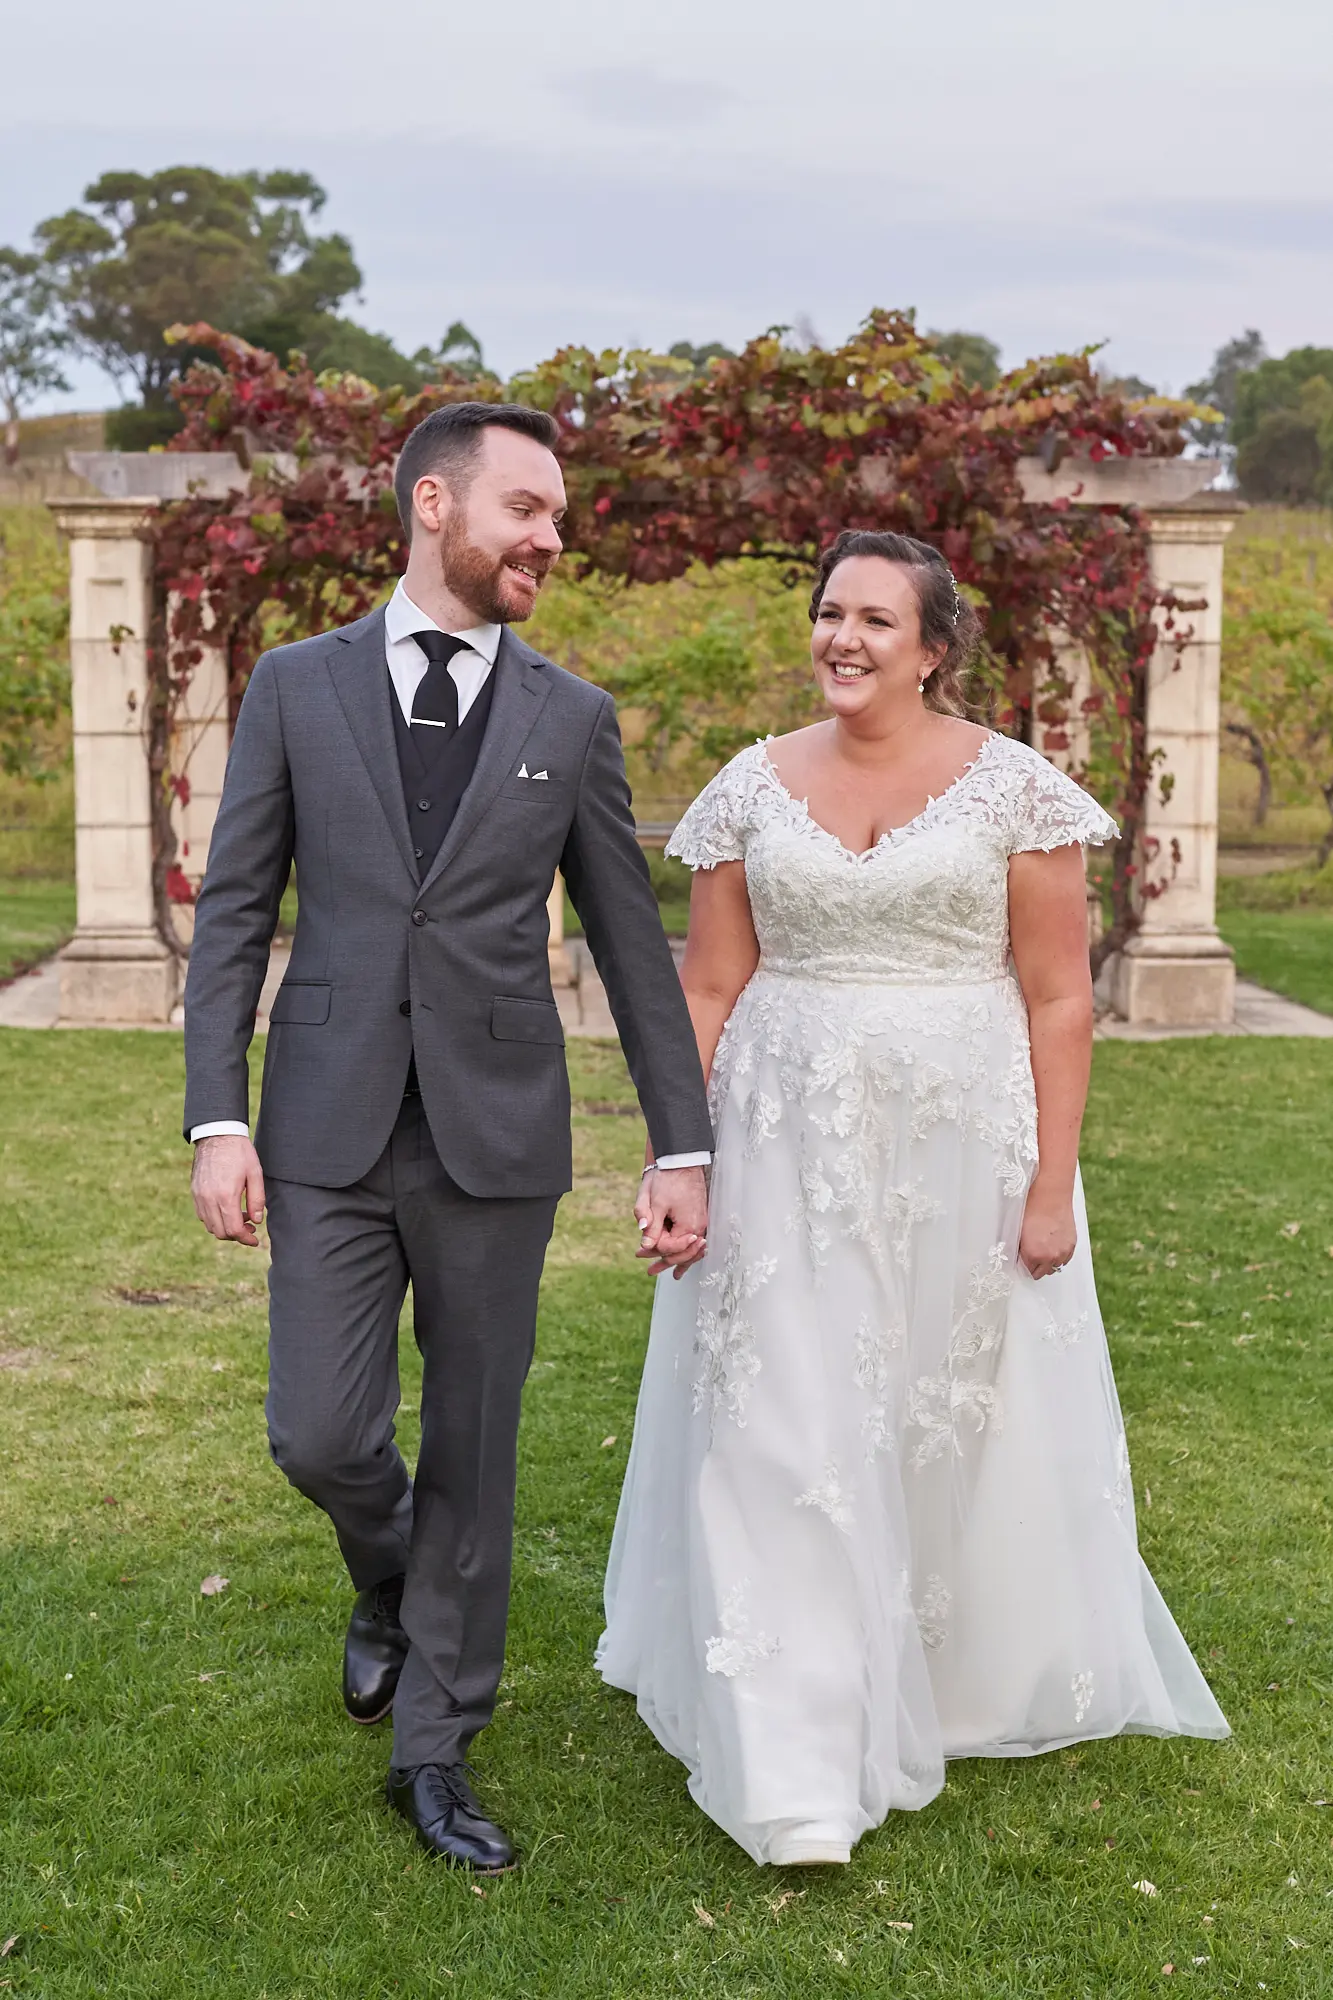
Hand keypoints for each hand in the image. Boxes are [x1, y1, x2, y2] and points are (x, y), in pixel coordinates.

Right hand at [192, 1134, 266, 1247]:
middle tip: (250, 1228)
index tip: (255, 1240)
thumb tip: (256, 1221)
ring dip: (225, 1228)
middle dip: (236, 1235)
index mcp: (225, 1196)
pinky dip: (215, 1219)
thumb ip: (257, 1200)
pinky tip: (227, 1209)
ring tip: (241, 1217)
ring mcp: (199, 1196)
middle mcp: (208, 1199)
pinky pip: (202, 1215)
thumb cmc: (239, 1152)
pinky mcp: (194, 1191)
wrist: (217, 1134)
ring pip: (210, 1226)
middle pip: (220, 1232)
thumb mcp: (255, 1174)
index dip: (245, 1239)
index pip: (233, 1229)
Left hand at [634, 1165, 708, 1279]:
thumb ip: (651, 1226)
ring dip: (678, 1259)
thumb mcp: (655, 1203)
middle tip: (649, 1270)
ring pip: (690, 1249)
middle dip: (665, 1261)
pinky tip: (684, 1257)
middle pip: (682, 1253)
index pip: (670, 1248)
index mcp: (688, 1225)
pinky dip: (687, 1250)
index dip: (654, 1251)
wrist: (682, 1161)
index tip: (639, 1252)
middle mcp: (699, 1227)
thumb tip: (645, 1244)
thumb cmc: (668, 1179)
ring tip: (671, 1273)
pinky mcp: (700, 1217)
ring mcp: (701, 1222)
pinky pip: (694, 1240)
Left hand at [1018, 1176, 1075, 1279]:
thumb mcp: (1018, 1232)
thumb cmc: (1032, 1209)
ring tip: (1042, 1250)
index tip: (1022, 1261)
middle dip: (1035, 1267)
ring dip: (1048, 1263)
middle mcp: (1050, 1257)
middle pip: (1041, 1273)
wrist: (1050, 1196)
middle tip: (1030, 1257)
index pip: (1027, 1272)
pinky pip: (1065, 1260)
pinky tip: (1052, 1247)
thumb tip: (1020, 1258)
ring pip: (1054, 1268)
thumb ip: (1021, 1250)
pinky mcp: (1072, 1245)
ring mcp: (1063, 1252)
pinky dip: (1059, 1257)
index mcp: (1033, 1255)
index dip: (1023, 1266)